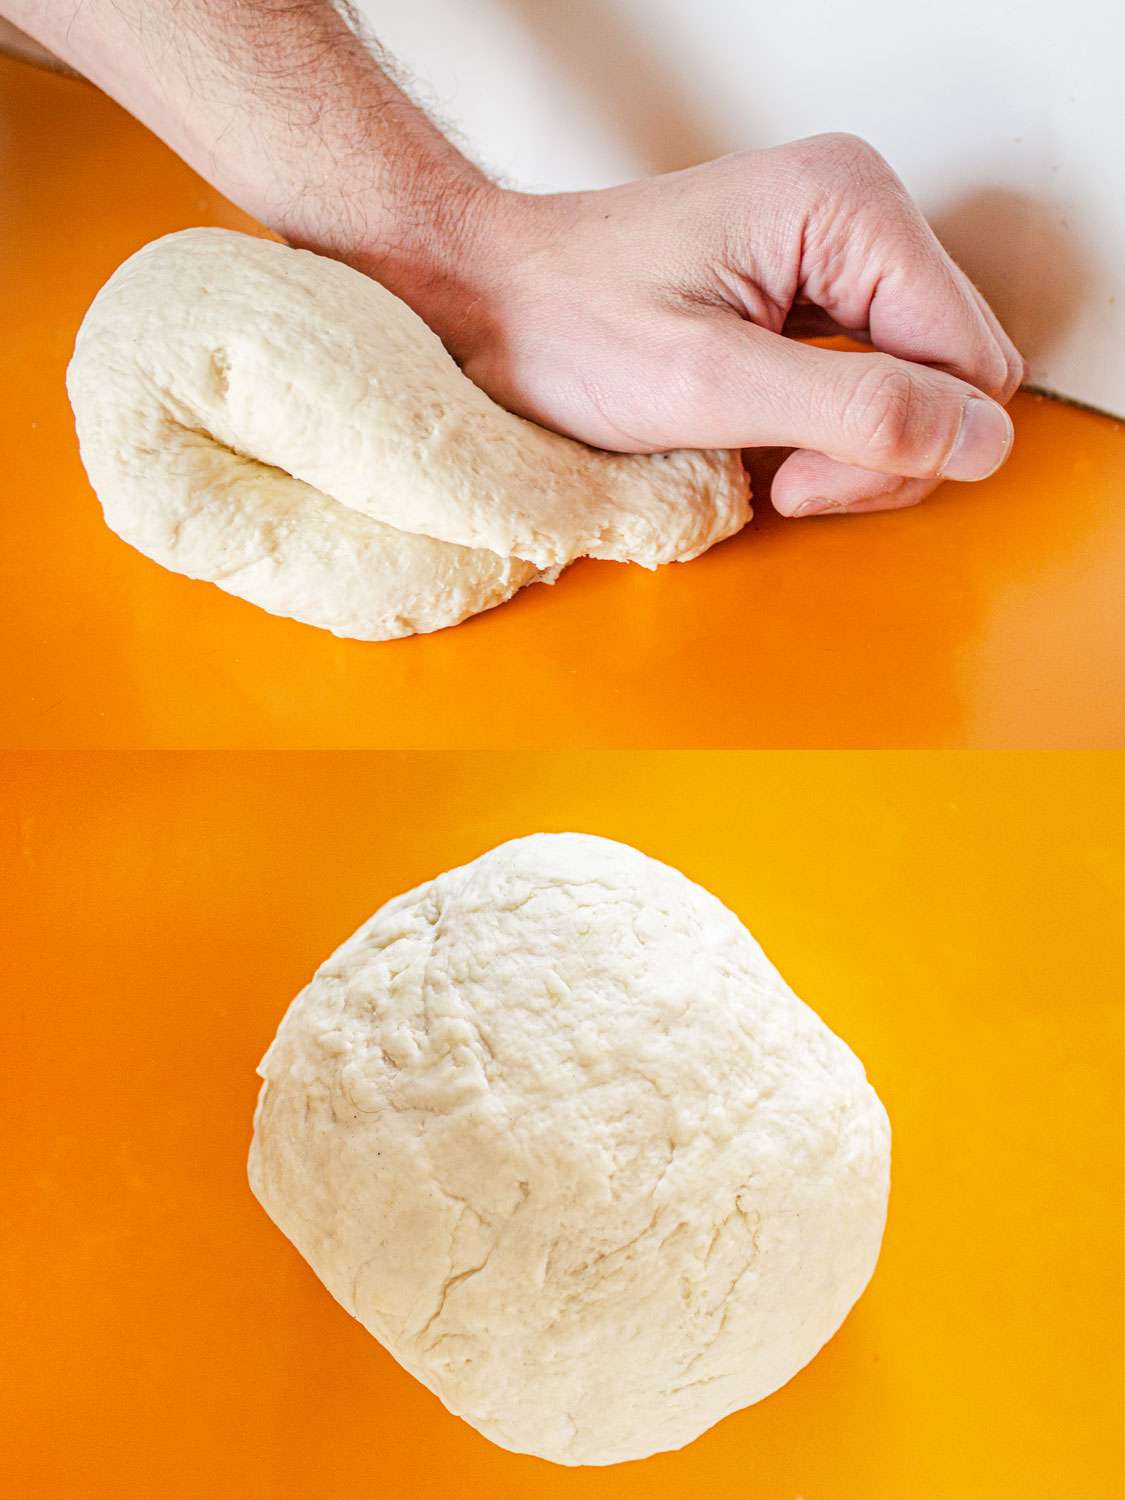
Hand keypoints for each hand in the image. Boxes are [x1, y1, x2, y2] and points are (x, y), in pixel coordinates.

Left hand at [424, 135, 1023, 517]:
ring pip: (919, 383)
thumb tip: (984, 440)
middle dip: (878, 450)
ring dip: (851, 447)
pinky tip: (765, 431)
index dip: (902, 443)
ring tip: (762, 458)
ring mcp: (838, 246)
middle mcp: (860, 211)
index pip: (970, 362)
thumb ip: (857, 412)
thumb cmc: (566, 329)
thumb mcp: (710, 388)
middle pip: (955, 374)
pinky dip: (829, 426)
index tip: (797, 475)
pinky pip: (873, 374)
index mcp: (849, 208)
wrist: (487, 300)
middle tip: (778, 474)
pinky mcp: (811, 282)